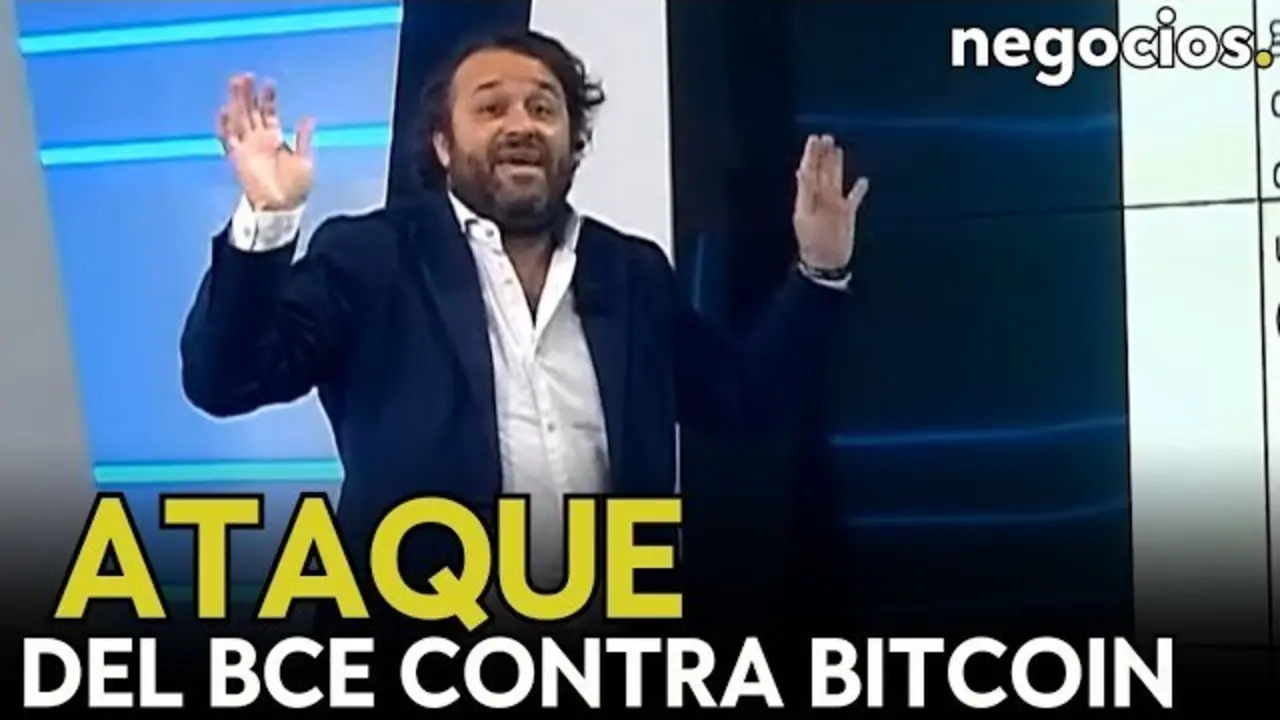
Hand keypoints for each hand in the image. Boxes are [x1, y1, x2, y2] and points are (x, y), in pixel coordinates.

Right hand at [217, 73, 315, 210]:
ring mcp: (247, 147)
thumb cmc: (295, 187)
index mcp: (275, 138)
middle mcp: (259, 140)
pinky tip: (224, 110)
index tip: (269, 82)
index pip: (269, 113)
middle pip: (250, 111)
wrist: (282, 207)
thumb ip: (303, 139)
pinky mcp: (237, 157)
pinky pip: (228, 139)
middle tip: (246, 75)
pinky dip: (225, 125)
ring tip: (235, 83)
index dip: (268, 98)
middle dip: (248, 94)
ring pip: (239, 119)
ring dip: (236, 102)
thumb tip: (308, 117)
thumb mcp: (305, 160)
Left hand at [792, 134, 869, 269]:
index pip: (809, 170)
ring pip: (836, 180)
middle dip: (824, 155)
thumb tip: (802, 170)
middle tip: (826, 137)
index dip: (811, 154)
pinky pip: (854, 198)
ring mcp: (834, 205)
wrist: (826, 263)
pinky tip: (863, 181)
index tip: (814, 138)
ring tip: (838, 149)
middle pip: (823, 171)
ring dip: (836, 165)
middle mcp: (821, 198)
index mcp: (808, 197)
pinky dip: (859, 190)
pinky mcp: (847, 215)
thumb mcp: (805, 215)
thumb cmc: (812, 241)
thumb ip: (806, 192)